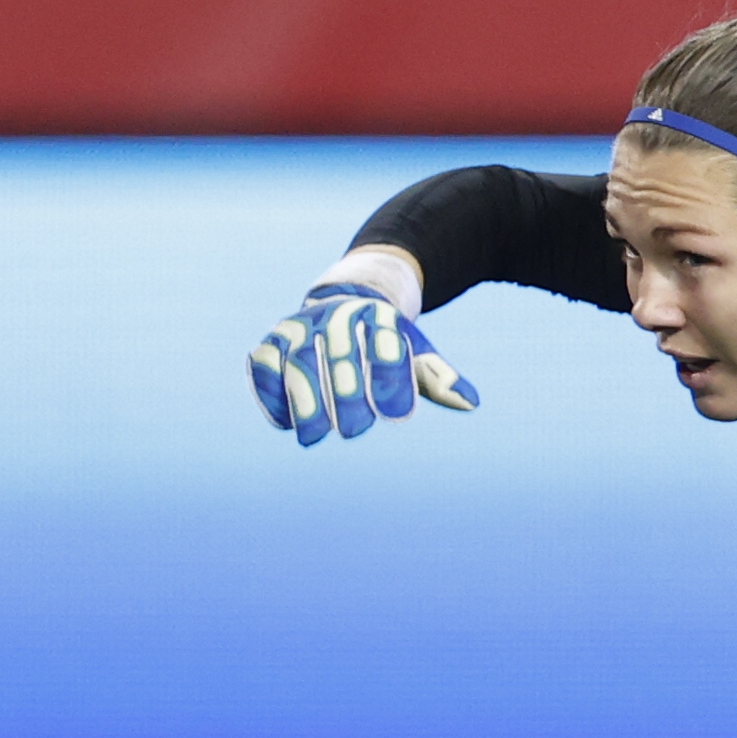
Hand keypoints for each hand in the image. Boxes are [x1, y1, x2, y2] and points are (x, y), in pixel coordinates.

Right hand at [250, 283, 475, 443]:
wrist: (345, 301)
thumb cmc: (385, 340)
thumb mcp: (415, 353)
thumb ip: (437, 378)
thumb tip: (471, 404)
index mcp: (379, 316)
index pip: (385, 345)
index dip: (391, 379)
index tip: (397, 415)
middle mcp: (337, 315)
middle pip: (341, 354)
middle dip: (346, 393)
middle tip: (354, 430)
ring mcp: (301, 326)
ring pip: (300, 360)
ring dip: (305, 399)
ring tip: (315, 436)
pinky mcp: (272, 341)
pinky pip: (265, 364)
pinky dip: (271, 392)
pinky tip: (285, 422)